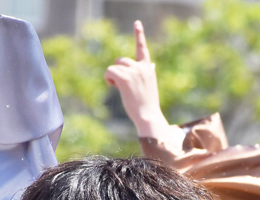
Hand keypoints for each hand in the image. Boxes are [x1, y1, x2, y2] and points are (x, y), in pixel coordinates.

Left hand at [105, 21, 168, 138]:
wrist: (148, 115)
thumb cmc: (147, 104)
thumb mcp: (150, 86)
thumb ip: (148, 73)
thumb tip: (151, 64)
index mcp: (148, 68)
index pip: (142, 49)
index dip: (139, 34)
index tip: (137, 23)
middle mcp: (142, 67)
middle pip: (121, 60)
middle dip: (117, 70)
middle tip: (119, 84)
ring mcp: (133, 72)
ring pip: (114, 66)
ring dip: (112, 76)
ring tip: (117, 87)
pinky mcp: (125, 78)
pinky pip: (109, 71)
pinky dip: (108, 78)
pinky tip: (112, 86)